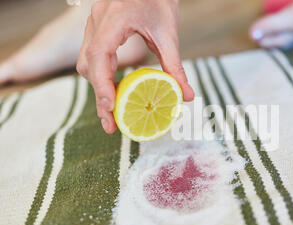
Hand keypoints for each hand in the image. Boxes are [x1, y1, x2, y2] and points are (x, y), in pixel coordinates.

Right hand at [76, 0, 193, 133]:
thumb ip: (175, 66)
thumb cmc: (159, 0)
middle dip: (99, 96)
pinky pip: (92, 57)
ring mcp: (93, 25)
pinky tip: (115, 90)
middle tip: (111, 125)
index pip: (98, 55)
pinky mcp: (97, 29)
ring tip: (114, 111)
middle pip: (87, 65)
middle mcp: (97, 22)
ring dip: (99, 87)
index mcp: (113, 20)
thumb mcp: (169, 33)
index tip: (110, 107)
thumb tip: (188, 96)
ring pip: (86, 62)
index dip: (102, 84)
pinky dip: (102, 76)